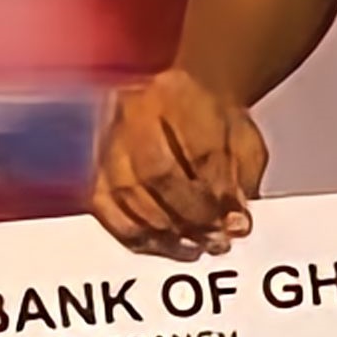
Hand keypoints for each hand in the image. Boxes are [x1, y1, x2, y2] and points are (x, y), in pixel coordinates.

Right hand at [91, 65, 269, 255]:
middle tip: (217, 240)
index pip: (200, 148)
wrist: (181, 104)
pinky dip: (138, 236)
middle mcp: (132, 108)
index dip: (218, 193)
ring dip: (166, 231)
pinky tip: (168, 244)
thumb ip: (243, 180)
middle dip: (191, 215)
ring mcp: (105, 136)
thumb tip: (236, 225)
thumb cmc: (214, 125)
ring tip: (198, 246)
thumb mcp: (243, 143)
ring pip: (128, 194)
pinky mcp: (93, 166)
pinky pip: (106, 209)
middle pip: (157, 172)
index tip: (237, 223)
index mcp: (178, 90)